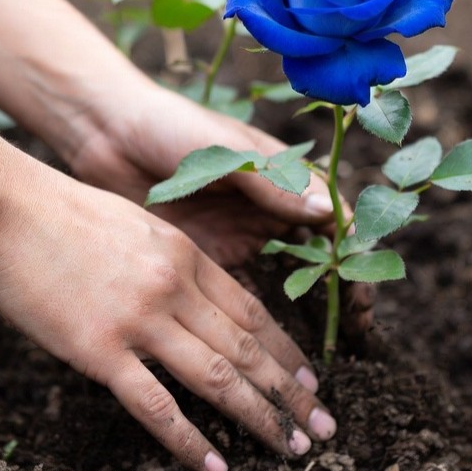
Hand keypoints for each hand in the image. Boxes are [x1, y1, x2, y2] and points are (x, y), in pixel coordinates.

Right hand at [0, 154, 336, 470]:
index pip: (252, 310)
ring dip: (259, 416)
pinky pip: (154, 404)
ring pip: (216, 377)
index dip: (285, 349)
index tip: (311, 380)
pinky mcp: (99, 350)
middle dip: (290, 391)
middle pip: (246, 347)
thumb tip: (199, 299)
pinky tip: (214, 465)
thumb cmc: (69, 214)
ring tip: (291, 446)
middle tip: (324, 426)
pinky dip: (188, 440)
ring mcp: (140, 319)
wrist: (8, 210)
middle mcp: (175, 287)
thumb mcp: (142, 226)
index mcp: (187, 255)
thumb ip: (176, 262)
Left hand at [69, 83, 373, 331]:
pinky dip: (256, 315)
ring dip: (304, 307)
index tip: (365, 284)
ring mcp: (237, 233)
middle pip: (316, 251)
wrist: (106, 134)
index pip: (331, 214)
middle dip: (339, 286)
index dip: (353, 249)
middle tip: (357, 327)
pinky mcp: (204, 256)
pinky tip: (268, 342)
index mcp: (281, 175)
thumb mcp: (227, 152)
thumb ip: (273, 183)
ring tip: (324, 342)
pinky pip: (238, 289)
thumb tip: (328, 213)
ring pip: (283, 275)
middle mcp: (266, 208)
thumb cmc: (172, 127)